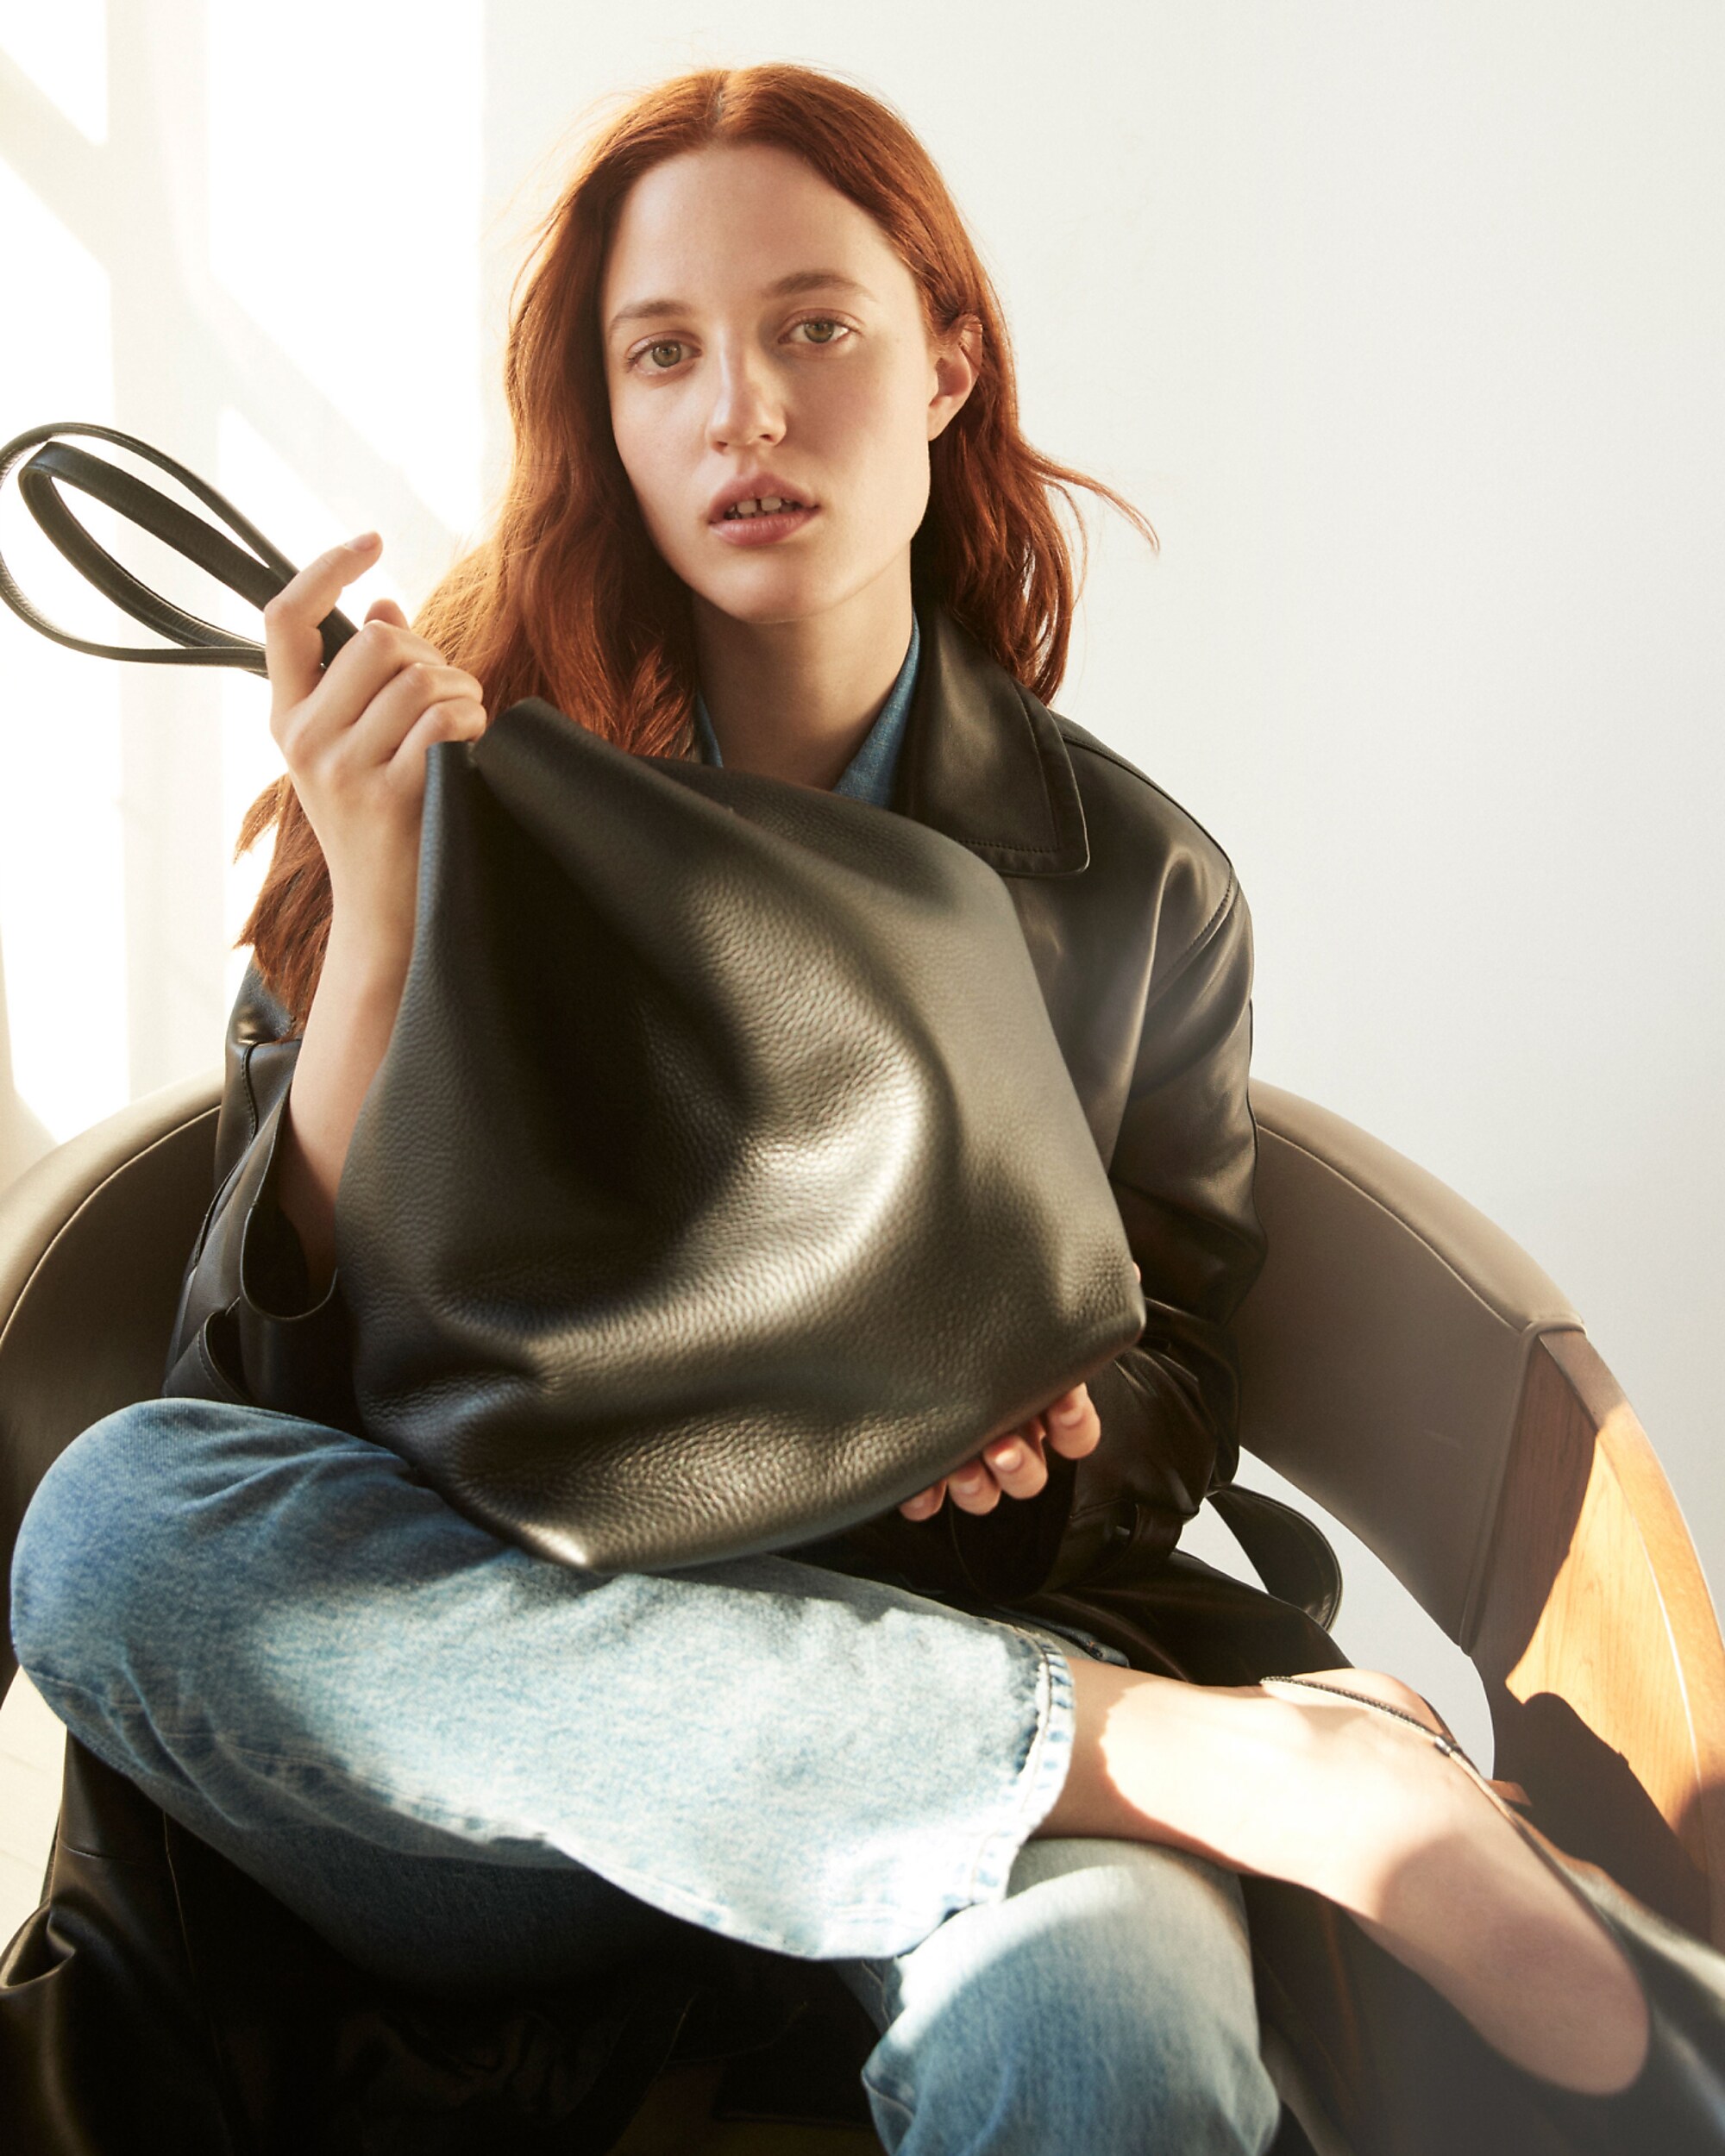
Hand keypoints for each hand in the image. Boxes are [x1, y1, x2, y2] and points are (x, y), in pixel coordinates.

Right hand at [263, 533, 488, 951]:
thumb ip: (364, 681)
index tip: (370, 541)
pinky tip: (471, 749)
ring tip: (463, 727)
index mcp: (287, 719)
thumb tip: (384, 605)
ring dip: (461, 692)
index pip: (285, 618)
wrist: (389, 921)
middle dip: (430, 655)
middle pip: (376, 640)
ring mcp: (344, 768)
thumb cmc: (384, 829)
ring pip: (418, 676)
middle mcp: (305, 739)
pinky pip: (444, 719)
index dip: (326, 568)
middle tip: (449, 695)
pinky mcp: (390, 794)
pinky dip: (473, 723)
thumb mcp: (354, 751)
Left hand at [897, 1264, 1140, 1520]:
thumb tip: (1130, 1270)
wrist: (911, 1309)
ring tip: (962, 1466)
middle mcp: (1006, 1432)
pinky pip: (925, 1498)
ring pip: (985, 1494)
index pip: (1076, 1434)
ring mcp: (965, 1451)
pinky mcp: (922, 1463)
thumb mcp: (1025, 1297)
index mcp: (1037, 1403)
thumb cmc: (977, 1310)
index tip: (1064, 1403)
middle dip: (1022, 1467)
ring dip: (978, 1488)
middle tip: (1003, 1447)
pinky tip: (919, 1483)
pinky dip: (924, 1497)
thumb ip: (1077, 1294)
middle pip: (1031, 1476)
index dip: (1075, 1425)